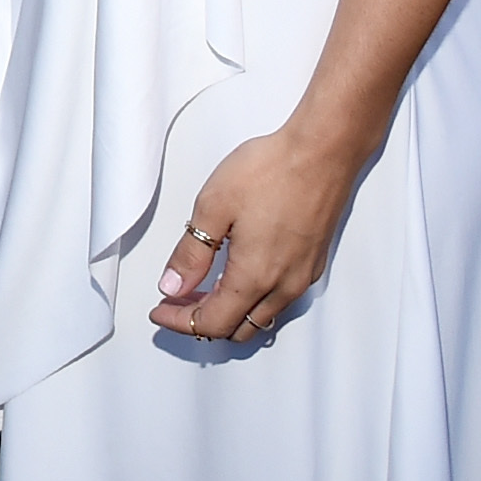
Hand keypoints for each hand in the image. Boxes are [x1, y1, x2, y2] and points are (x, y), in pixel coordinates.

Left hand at [150, 125, 365, 341]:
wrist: (322, 152)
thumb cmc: (269, 172)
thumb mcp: (213, 207)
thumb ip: (190, 254)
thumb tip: (172, 286)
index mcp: (254, 277)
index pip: (213, 322)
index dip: (180, 322)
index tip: (158, 311)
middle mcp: (284, 286)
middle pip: (237, 328)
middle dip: (201, 321)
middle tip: (174, 301)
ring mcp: (303, 277)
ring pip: (261, 317)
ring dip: (229, 313)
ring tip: (200, 291)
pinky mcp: (313, 263)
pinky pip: (279, 301)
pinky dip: (252, 301)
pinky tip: (235, 277)